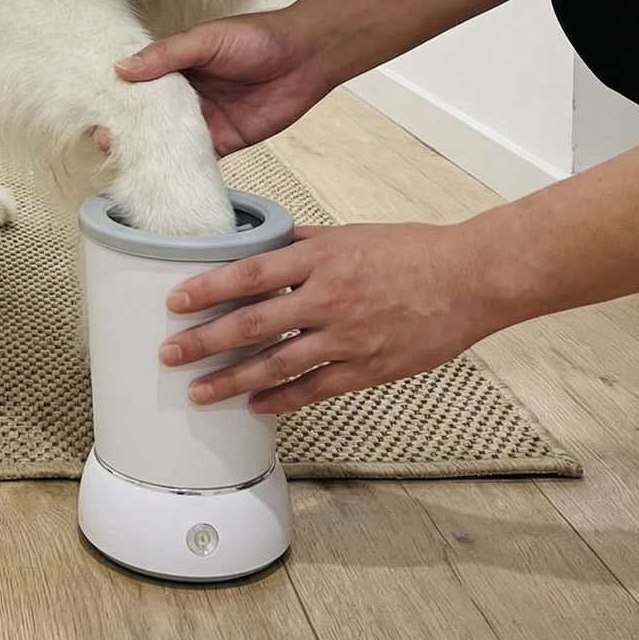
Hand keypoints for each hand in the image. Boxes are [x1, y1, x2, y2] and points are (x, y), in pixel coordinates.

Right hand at [113, 10, 328, 155]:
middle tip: (104, 139)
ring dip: (149, 150)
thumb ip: (167, 54)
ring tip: (123, 160)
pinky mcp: (225, 141)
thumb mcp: (206, 39)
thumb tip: (122, 68)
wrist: (306, 57)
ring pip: (169, 139)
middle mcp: (187, 94)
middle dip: (128, 127)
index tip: (98, 107)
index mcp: (177, 65)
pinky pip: (198, 158)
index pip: (140, 83)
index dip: (119, 95)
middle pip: (150, 115)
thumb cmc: (257, 37)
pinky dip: (181, 167)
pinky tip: (161, 175)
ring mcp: (205, 119)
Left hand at [159, 221, 494, 411]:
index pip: (249, 273)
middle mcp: (328, 298)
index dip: (208, 288)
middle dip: (205, 342)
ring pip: (277, 364)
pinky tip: (255, 406)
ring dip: (233, 380)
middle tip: (170, 354)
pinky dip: (281, 399)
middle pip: (253, 324)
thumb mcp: (347, 234)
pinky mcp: (369, 369)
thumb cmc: (409, 251)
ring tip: (199, 392)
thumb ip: (299, 241)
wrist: (468, 279)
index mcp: (319, 258)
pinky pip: (315, 388)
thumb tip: (256, 239)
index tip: (175, 301)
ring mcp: (348, 337)